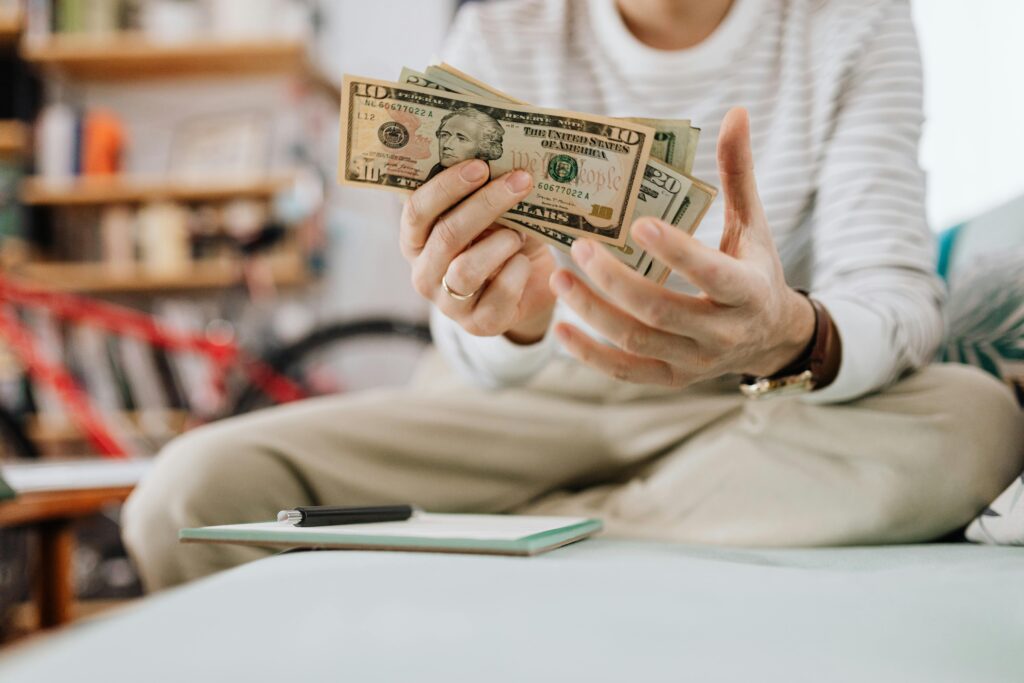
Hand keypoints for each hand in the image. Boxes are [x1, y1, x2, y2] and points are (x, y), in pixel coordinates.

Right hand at [400, 159, 555, 342]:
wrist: (528, 286)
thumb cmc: (502, 239)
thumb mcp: (490, 214)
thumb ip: (484, 192)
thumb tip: (504, 157)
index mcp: (416, 240)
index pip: (417, 210)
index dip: (446, 186)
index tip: (480, 165)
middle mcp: (424, 273)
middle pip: (446, 235)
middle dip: (485, 204)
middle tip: (519, 181)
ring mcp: (448, 303)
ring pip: (465, 269)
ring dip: (500, 243)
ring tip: (519, 232)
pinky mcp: (479, 324)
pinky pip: (497, 295)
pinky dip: (516, 272)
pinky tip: (524, 262)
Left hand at [548, 107, 815, 385]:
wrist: (769, 337)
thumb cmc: (753, 268)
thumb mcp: (752, 223)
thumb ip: (737, 173)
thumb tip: (735, 111)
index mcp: (747, 291)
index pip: (711, 274)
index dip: (676, 251)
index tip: (638, 222)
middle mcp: (722, 333)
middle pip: (661, 311)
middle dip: (615, 281)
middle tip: (578, 246)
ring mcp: (695, 361)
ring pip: (636, 341)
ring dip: (593, 311)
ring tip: (558, 277)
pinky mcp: (671, 378)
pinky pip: (625, 372)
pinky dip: (590, 354)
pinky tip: (559, 328)